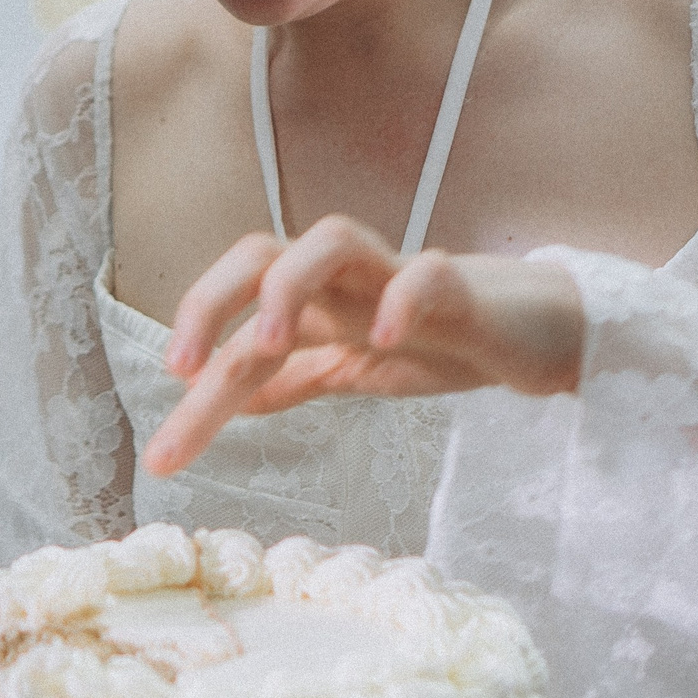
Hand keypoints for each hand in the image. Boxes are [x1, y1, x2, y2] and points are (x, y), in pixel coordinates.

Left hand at [150, 214, 584, 475]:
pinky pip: (426, 274)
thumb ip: (294, 377)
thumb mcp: (353, 366)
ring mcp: (398, 276)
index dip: (194, 394)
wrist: (536, 331)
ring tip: (271, 343)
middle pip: (259, 253)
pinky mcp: (460, 288)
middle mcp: (344, 281)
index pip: (237, 337)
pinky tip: (385, 338)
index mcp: (315, 305)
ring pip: (329, 239)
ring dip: (288, 286)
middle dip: (210, 301)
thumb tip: (229, 397)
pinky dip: (400, 298)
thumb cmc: (439, 337)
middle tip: (183, 368)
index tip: (161, 458)